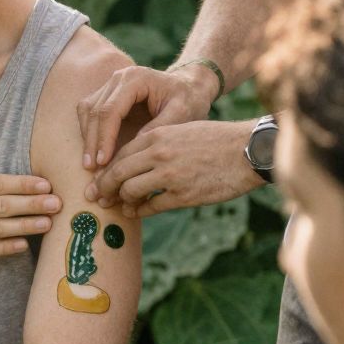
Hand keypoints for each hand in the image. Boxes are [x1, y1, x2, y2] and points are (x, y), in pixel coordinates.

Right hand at [77, 63, 216, 175]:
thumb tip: (131, 150)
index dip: (104, 138)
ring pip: (86, 111)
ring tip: (90, 165)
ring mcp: (110, 84)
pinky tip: (94, 153)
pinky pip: (89, 113)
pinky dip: (89, 133)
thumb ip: (159, 128)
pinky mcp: (107, 94)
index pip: (110, 110)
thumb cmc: (189, 100)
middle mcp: (119, 78)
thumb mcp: (182, 113)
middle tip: (91, 169)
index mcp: (136, 79)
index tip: (103, 162)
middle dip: (92, 142)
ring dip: (87, 139)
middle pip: (94, 111)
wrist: (189, 86)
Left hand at [89, 119, 259, 214]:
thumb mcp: (182, 130)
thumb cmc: (217, 140)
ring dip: (122, 200)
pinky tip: (135, 212)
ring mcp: (170, 175)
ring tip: (120, 205)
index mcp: (158, 135)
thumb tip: (136, 162)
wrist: (248, 150)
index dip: (106, 169)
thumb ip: (158, 143)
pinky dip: (139, 211)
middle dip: (103, 187)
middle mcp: (159, 154)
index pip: (121, 154)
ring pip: (130, 191)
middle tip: (96, 198)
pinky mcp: (183, 195)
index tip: (97, 180)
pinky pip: (151, 206)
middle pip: (118, 173)